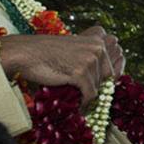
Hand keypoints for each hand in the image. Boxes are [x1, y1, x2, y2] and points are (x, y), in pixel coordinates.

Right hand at [0, 27, 123, 109]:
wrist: (25, 54)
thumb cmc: (47, 53)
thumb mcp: (75, 47)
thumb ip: (92, 54)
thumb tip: (112, 75)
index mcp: (97, 37)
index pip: (118, 55)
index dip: (113, 71)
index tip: (105, 82)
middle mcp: (97, 46)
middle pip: (111, 74)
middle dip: (100, 85)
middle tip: (87, 92)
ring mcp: (90, 59)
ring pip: (100, 86)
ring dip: (89, 94)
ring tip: (79, 97)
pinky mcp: (81, 73)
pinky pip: (90, 95)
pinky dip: (85, 103)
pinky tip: (79, 106)